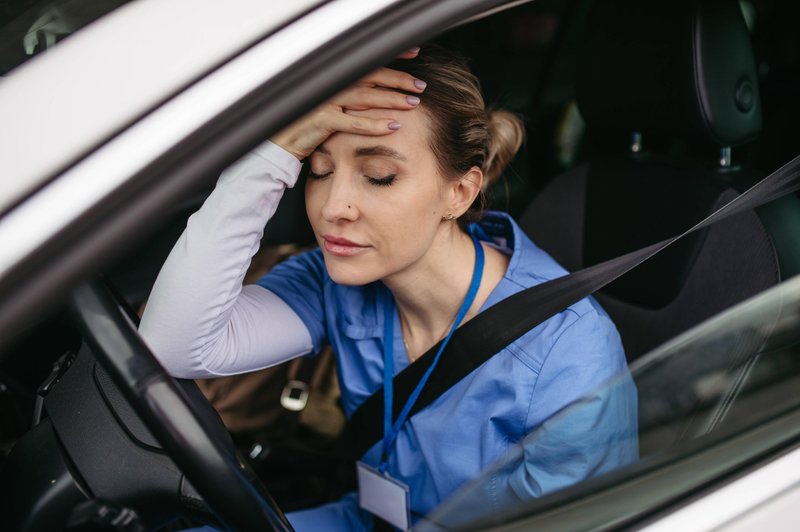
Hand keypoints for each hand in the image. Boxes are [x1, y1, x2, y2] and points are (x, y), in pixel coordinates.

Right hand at [272, 49, 425, 160]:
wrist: (278, 143)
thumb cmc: (305, 125)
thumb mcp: (328, 105)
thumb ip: (350, 97)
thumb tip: (380, 92)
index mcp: (333, 77)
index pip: (367, 62)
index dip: (391, 56)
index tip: (414, 52)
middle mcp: (329, 84)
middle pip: (370, 77)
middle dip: (398, 79)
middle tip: (420, 85)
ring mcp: (325, 100)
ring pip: (366, 97)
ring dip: (392, 100)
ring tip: (414, 103)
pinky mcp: (322, 120)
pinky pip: (354, 122)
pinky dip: (375, 124)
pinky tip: (393, 126)